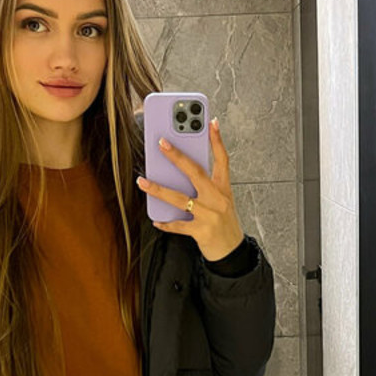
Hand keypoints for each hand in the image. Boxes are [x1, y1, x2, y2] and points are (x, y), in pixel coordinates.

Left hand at [136, 116, 244, 261]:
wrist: (232, 252)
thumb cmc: (225, 224)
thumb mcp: (222, 201)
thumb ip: (206, 187)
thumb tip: (180, 174)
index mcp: (223, 189)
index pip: (222, 159)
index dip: (217, 140)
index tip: (211, 122)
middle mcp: (217, 199)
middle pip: (195, 172)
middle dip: (177, 156)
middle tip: (162, 143)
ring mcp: (209, 215)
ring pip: (179, 198)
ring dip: (158, 189)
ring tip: (142, 181)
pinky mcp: (201, 231)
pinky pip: (178, 225)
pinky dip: (166, 223)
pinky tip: (156, 220)